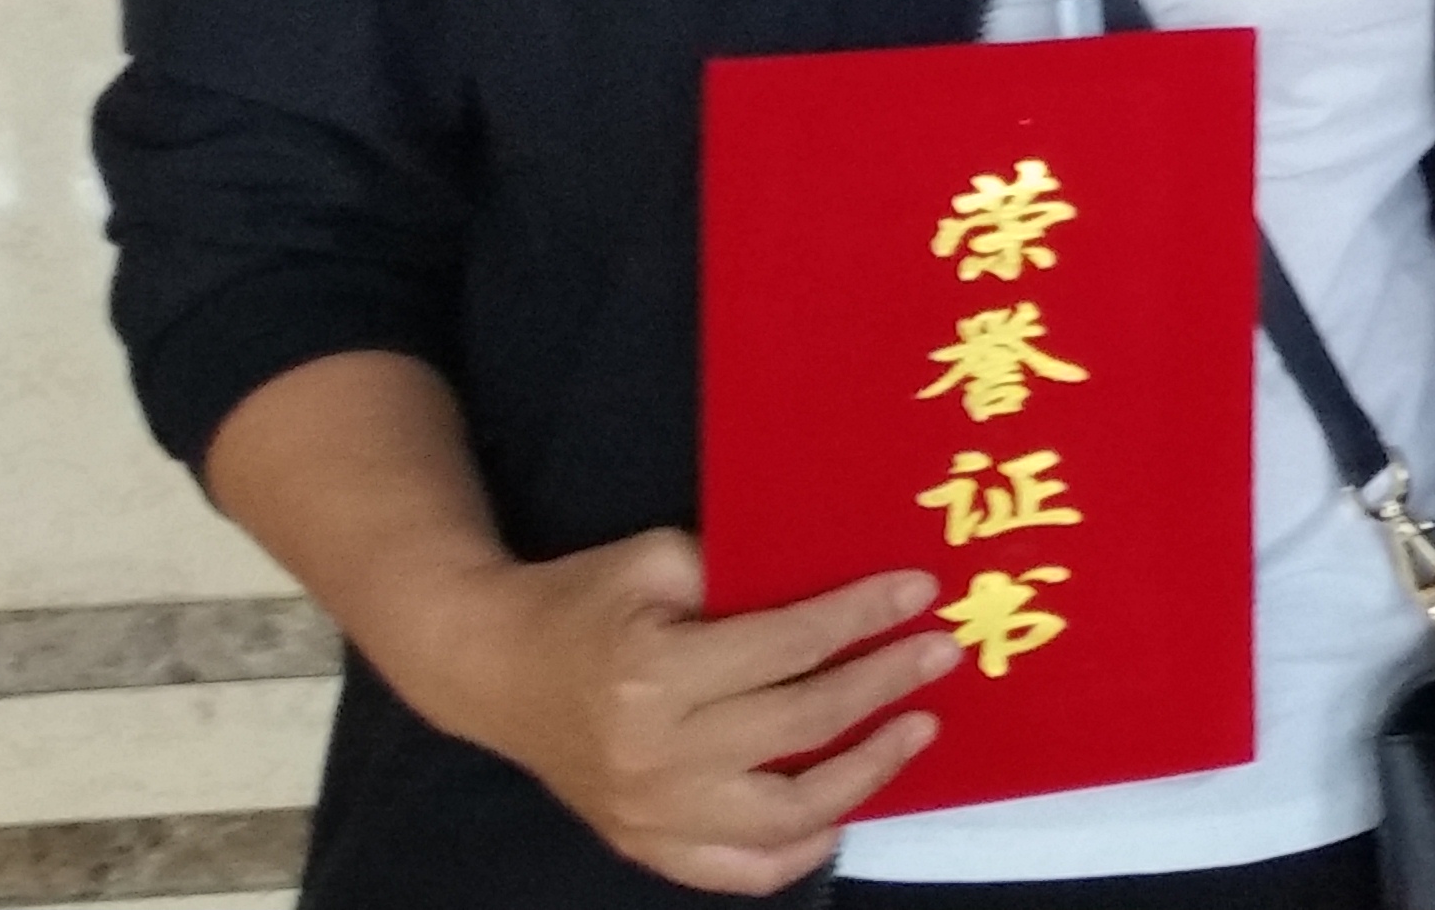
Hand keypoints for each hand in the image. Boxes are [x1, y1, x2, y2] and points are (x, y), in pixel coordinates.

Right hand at [384, 533, 950, 892]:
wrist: (492, 669)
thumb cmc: (583, 602)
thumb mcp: (656, 561)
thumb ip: (740, 575)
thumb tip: (841, 588)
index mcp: (655, 675)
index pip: (787, 647)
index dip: (861, 617)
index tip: (921, 594)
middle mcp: (656, 757)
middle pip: (800, 727)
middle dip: (883, 685)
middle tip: (942, 654)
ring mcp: (650, 815)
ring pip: (785, 817)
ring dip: (866, 775)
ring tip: (918, 730)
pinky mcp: (644, 847)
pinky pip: (739, 872)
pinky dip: (799, 852)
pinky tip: (845, 813)